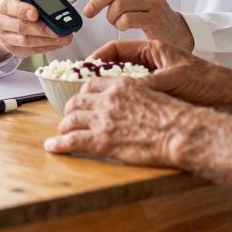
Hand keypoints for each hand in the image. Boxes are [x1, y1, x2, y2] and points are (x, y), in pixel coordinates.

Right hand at [0, 0, 71, 59]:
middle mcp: (0, 22)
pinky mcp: (14, 50)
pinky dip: (47, 47)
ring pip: (26, 41)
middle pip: (20, 27)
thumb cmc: (16, 5)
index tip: (36, 13)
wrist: (3, 24)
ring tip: (64, 37)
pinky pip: (31, 51)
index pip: (9, 7)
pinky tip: (58, 42)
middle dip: (41, 29)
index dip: (22, 10)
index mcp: (1, 4)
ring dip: (47, 40)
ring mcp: (6, 38)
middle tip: (58, 29)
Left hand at [44, 76, 198, 165]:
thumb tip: (133, 100)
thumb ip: (136, 93)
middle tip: (70, 117)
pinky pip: (72, 140)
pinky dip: (59, 144)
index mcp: (121, 84)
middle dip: (71, 110)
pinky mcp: (101, 140)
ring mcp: (103, 119)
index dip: (84, 94)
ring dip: (64, 126)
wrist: (179, 131)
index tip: (82, 100)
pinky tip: (52, 147)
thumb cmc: (175, 116)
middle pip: (78, 101)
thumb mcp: (154, 93)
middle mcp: (108, 98)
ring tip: (62, 133)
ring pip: (71, 119)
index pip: (92, 84)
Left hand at [77, 0, 193, 50]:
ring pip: (118, 6)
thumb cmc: (149, 12)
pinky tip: (123, 26)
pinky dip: (119, 25)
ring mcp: (154, 2)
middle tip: (89, 12)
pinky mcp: (155, 19)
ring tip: (116, 21)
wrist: (173, 29)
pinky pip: (127, 20)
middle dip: (96, 2)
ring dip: (111, 17)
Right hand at [91, 40, 231, 108]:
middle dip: (100, 75)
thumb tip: (122, 90)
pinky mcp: (161, 93)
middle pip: (118, 65)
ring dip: (111, 90)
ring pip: (125, 82)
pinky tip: (116, 111)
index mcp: (154, 50)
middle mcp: (153, 63)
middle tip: (83, 86)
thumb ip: (149, 83)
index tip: (84, 69)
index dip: (99, 58)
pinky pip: (136, 95)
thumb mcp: (175, 79)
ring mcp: (156, 78)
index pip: (118, 48)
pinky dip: (124, 101)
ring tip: (95, 100)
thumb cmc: (209, 81)